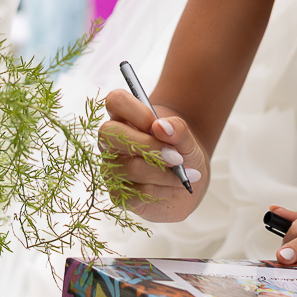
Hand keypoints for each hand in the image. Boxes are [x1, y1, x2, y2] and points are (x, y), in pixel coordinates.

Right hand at [98, 88, 207, 221]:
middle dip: (149, 146)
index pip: (115, 101)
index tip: (159, 125)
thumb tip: (160, 127)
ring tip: (180, 175)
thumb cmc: (180, 150)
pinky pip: (134, 194)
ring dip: (163, 173)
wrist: (186, 178)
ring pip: (131, 167)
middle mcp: (111, 142)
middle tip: (176, 157)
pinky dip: (160, 191)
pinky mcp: (116, 195)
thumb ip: (178, 128)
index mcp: (123, 118)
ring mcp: (111, 169)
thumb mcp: (186, 137)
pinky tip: (170, 188)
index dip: (138, 112)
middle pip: (110, 132)